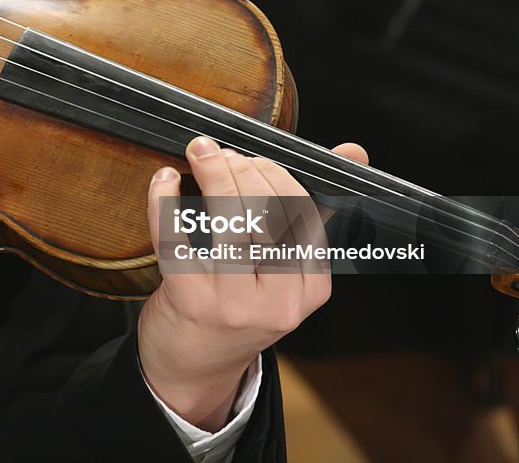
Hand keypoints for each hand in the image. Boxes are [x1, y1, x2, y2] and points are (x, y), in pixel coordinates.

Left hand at [138, 136, 367, 430]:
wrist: (195, 368)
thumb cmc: (240, 308)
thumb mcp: (285, 272)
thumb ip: (313, 213)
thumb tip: (353, 150)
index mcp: (311, 289)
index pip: (305, 215)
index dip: (278, 176)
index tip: (257, 158)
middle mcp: (279, 300)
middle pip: (269, 214)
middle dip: (245, 170)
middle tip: (224, 153)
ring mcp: (234, 303)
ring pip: (229, 222)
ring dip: (214, 175)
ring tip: (202, 153)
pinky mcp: (191, 301)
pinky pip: (177, 238)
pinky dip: (166, 201)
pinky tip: (166, 180)